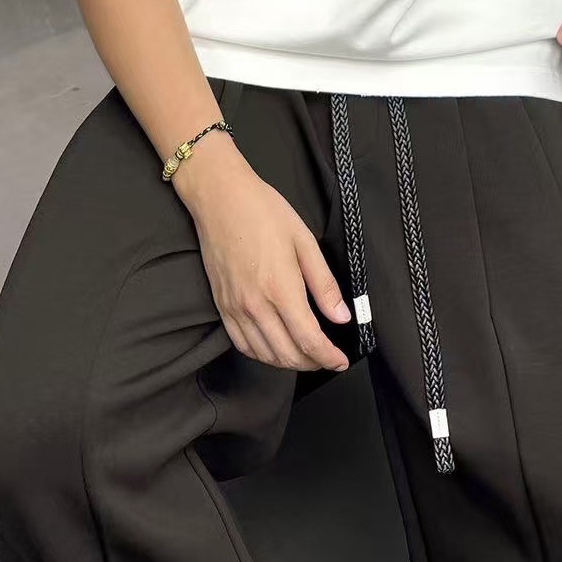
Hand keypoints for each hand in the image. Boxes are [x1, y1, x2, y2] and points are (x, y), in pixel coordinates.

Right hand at [177, 136, 351, 373]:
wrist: (220, 198)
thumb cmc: (264, 211)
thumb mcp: (304, 240)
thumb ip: (324, 284)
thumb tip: (342, 317)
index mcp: (281, 289)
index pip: (309, 340)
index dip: (328, 357)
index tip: (341, 361)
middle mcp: (256, 306)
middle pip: (287, 354)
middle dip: (312, 363)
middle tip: (328, 358)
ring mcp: (235, 308)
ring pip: (265, 355)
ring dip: (288, 363)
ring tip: (306, 356)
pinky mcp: (221, 305)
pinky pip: (242, 344)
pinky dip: (262, 355)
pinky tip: (274, 348)